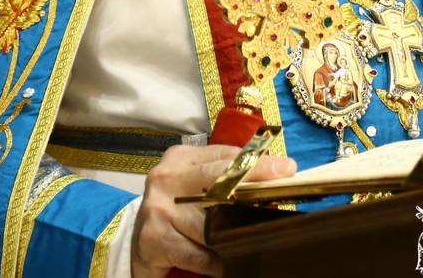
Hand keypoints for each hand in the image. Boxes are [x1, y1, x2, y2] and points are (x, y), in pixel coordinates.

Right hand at [131, 144, 296, 276]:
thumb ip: (225, 182)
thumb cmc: (175, 212)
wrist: (136, 245)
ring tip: (255, 240)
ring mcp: (157, 208)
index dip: (259, 163)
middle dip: (254, 186)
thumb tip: (270, 189)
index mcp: (181, 159)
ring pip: (211, 223)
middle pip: (220, 180)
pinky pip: (198, 253)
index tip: (287, 169)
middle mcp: (167, 178)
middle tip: (280, 195)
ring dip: (235, 236)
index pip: (226, 157)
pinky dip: (217, 262)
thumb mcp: (195, 188)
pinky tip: (227, 266)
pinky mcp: (154, 239)